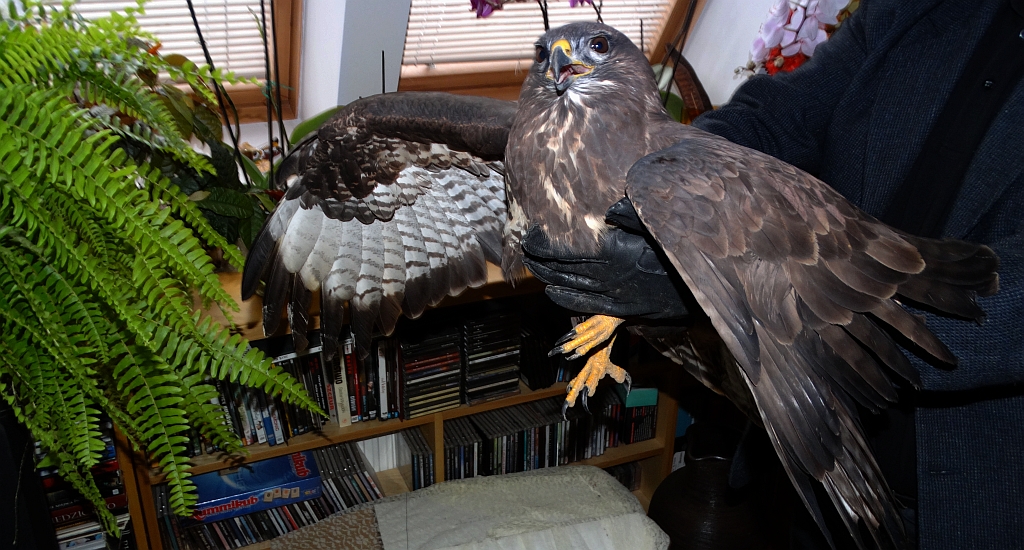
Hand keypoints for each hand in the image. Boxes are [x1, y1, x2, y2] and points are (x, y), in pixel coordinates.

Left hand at [522, 198, 689, 320]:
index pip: (566, 250)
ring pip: (570, 287)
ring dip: (548, 277)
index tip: (530, 236)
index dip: (543, 245)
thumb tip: (609, 210)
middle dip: (539, 259)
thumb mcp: (660, 225)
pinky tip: (553, 292)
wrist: (703, 292)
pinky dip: (565, 298)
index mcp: (614, 253)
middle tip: (525, 249)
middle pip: (562, 269)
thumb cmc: (683, 252)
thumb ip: (633, 216)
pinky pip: (585, 305)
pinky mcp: (621, 310)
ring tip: (532, 267)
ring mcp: (613, 295)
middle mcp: (608, 277)